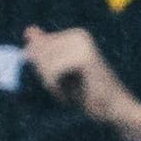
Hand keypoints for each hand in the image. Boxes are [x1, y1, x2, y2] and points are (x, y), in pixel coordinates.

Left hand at [22, 26, 140, 140]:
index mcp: (74, 35)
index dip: (41, 70)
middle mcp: (79, 34)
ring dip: (51, 84)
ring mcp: (83, 44)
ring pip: (43, 63)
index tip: (63, 80)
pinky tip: (71, 94)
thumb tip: (28, 31)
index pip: (35, 48)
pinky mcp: (84, 57)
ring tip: (70, 90)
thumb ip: (44, 50)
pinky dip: (56, 88)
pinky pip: (52, 72)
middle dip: (45, 76)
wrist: (113, 109)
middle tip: (67, 87)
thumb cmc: (86, 93)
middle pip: (37, 54)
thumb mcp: (58, 71)